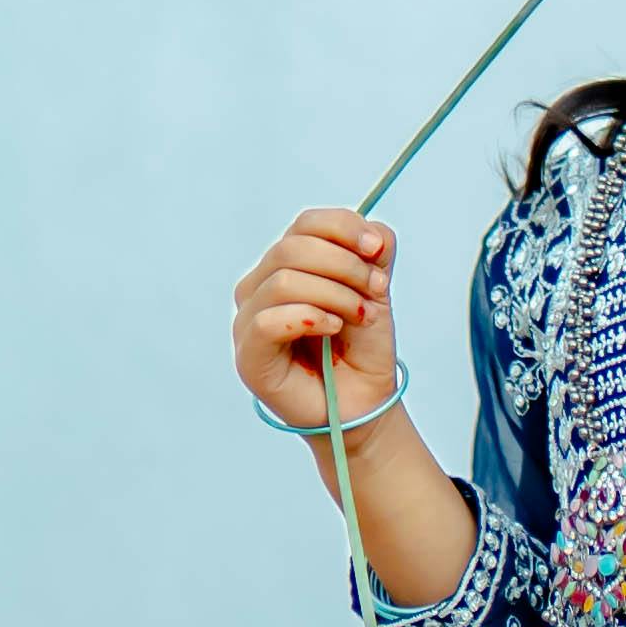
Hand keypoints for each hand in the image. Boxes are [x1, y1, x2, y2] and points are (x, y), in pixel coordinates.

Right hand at [231, 209, 400, 431]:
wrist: (364, 402)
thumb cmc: (361, 347)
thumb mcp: (376, 289)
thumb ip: (375, 252)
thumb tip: (372, 233)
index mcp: (286, 264)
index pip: (306, 224)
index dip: (344, 229)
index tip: (376, 250)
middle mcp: (259, 287)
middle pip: (293, 248)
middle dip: (345, 265)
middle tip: (375, 290)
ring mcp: (248, 321)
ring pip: (283, 280)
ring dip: (334, 294)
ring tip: (359, 315)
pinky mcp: (248, 356)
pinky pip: (267, 321)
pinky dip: (309, 317)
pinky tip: (333, 328)